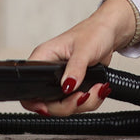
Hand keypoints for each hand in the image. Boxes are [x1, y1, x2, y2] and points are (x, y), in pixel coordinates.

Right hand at [18, 0, 138, 116]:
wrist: (110, 33)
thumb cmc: (94, 32)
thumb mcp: (84, 49)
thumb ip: (76, 68)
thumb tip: (67, 86)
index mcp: (45, 57)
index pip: (29, 85)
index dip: (34, 101)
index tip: (47, 107)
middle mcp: (50, 71)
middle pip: (48, 103)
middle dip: (68, 105)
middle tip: (83, 96)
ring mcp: (62, 81)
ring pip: (65, 106)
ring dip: (84, 103)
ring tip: (97, 88)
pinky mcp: (75, 86)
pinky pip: (78, 104)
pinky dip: (90, 101)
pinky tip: (97, 89)